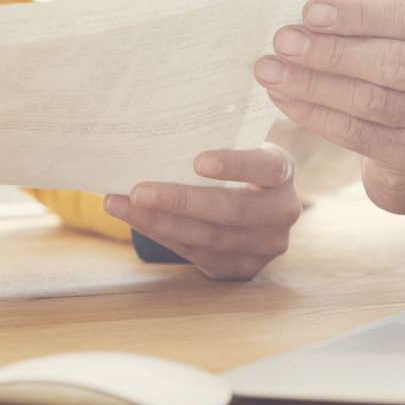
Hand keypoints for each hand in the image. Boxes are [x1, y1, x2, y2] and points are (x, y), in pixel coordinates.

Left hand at [102, 145, 301, 280]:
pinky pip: (196, 253)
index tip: (198, 161)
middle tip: (140, 191)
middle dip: (181, 201)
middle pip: (231, 209)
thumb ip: (214, 143)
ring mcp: (265, 246)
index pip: (265, 167)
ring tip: (121, 205)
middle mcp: (281, 212)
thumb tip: (155, 136)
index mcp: (283, 172)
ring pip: (208, 237)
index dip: (235, 165)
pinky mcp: (241, 268)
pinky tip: (134, 220)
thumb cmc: (235, 166)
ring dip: (159, 222)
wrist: (254, 205)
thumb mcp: (238, 148)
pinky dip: (161, 235)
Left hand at [256, 0, 404, 224]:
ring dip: (314, 85)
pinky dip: (317, 116)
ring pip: (373, 101)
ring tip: (272, 72)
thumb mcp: (403, 41)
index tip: (308, 11)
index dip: (356, 14)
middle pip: (393, 61)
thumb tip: (303, 3)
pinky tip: (286, 101)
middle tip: (283, 42)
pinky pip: (359, 135)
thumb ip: (365, 20)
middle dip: (331, 52)